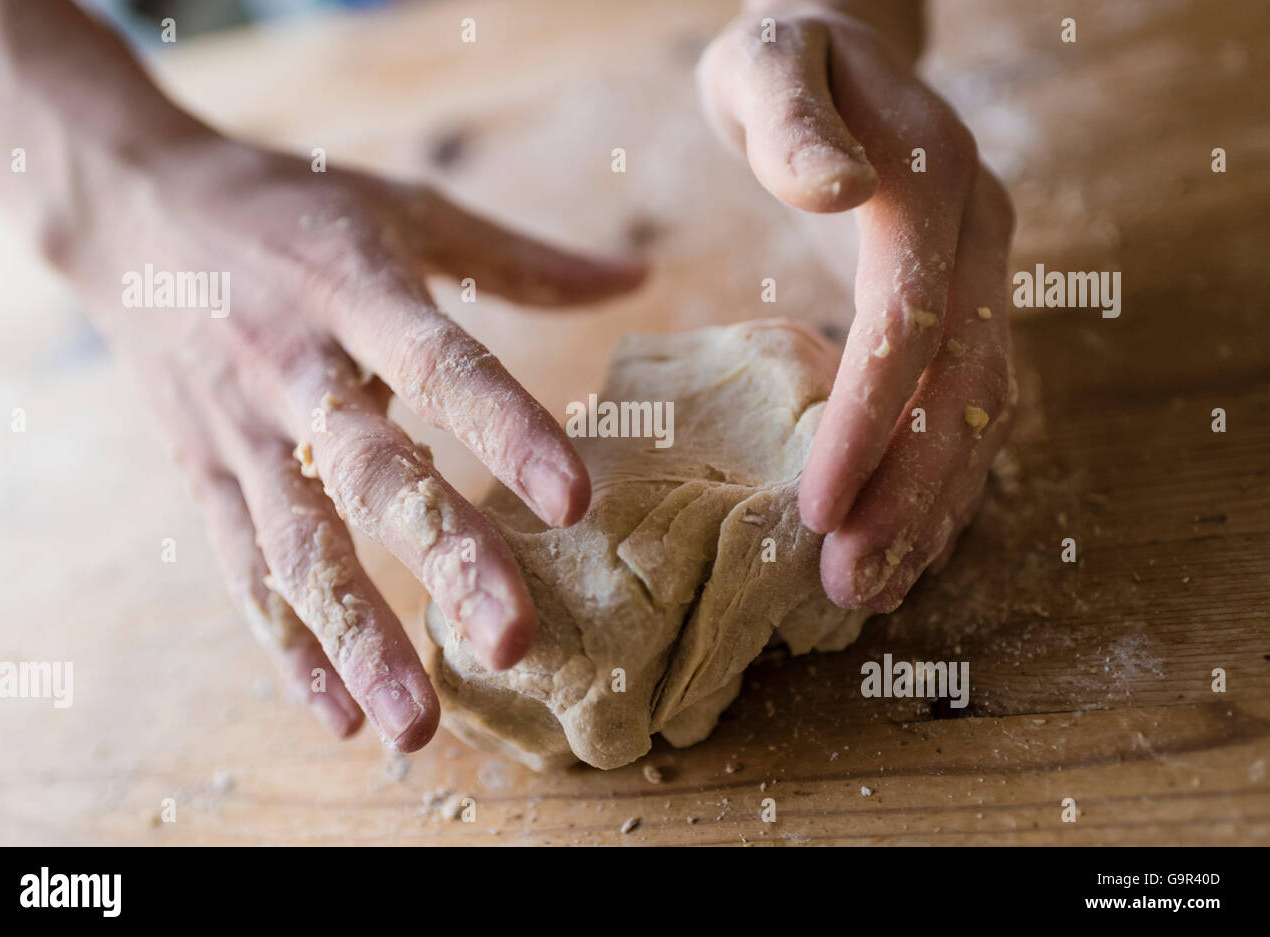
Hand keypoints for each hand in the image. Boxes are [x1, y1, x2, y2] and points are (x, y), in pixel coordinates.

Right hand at [66, 136, 642, 749]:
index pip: (440, 365)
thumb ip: (522, 258)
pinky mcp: (205, 474)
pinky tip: (340, 715)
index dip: (505, 430)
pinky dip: (288, 646)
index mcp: (356, 290)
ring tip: (417, 727)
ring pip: (299, 547)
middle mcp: (296, 368)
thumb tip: (643, 272)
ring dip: (357, 639)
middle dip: (444, 561)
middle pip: (372, 476)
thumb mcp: (406, 208)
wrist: (134, 210)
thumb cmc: (293, 211)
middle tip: (515, 643)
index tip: (574, 502)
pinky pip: (244, 571)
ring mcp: (242, 430)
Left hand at [698, 2, 1015, 611]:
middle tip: (852, 582)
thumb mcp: (767, 63)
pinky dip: (940, 477)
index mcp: (931, 183)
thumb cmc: (785, 59)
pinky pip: (968, 402)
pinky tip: (901, 538)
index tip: (818, 506)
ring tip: (873, 586)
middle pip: (962, 385)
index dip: (870, 421)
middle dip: (910, 491)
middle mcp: (978, 236)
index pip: (910, 324)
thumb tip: (839, 192)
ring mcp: (983, 272)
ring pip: (980, 408)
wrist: (843, 45)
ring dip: (933, 505)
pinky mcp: (965, 302)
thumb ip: (793, 123)